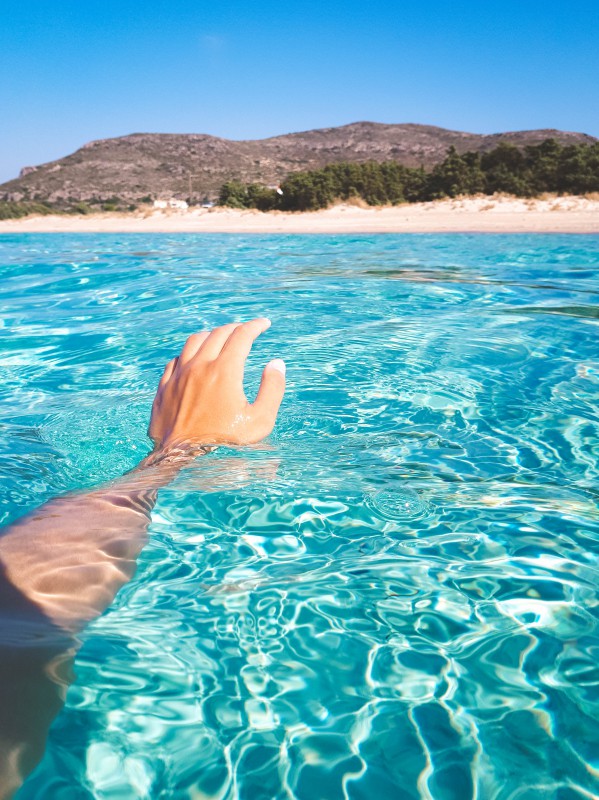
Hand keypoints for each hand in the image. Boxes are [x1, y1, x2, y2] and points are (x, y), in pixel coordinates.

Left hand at [148, 318, 284, 449]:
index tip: (264, 324)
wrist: (182, 458)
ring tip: (221, 338)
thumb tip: (276, 364)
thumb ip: (272, 389)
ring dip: (211, 335)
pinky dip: (190, 352)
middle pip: (218, 334)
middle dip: (236, 328)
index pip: (242, 336)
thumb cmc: (225, 442)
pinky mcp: (165, 387)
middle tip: (246, 330)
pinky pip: (177, 359)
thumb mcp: (260, 420)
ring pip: (195, 341)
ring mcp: (179, 375)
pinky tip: (194, 358)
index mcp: (224, 371)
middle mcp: (200, 366)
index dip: (255, 326)